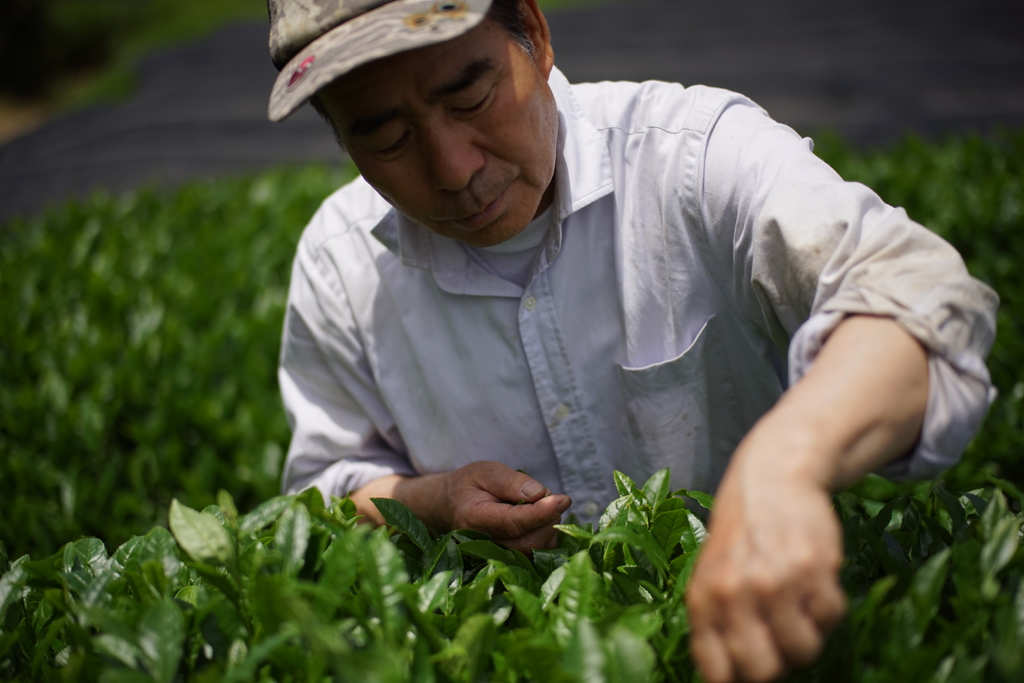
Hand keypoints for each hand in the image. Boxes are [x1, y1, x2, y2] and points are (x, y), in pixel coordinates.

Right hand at [352, 461, 571, 554]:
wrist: (449, 507)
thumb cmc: (468, 486)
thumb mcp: (485, 472)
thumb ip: (511, 481)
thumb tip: (540, 493)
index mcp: (474, 519)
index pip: (514, 522)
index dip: (542, 512)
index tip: (564, 499)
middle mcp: (484, 545)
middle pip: (530, 541)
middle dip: (549, 518)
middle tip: (549, 496)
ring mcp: (496, 557)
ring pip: (536, 551)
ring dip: (549, 527)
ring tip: (540, 506)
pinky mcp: (508, 562)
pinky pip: (536, 555)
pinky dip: (546, 537)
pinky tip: (540, 521)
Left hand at [686, 459, 846, 682]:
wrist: (770, 478)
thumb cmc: (739, 536)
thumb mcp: (711, 576)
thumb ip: (716, 624)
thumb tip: (729, 678)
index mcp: (702, 601)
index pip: (718, 674)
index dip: (741, 679)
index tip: (754, 667)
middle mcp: (734, 594)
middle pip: (763, 672)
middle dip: (779, 665)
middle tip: (781, 640)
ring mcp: (774, 582)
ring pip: (803, 650)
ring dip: (808, 636)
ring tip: (799, 607)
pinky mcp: (813, 568)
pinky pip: (831, 618)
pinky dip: (828, 608)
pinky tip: (813, 582)